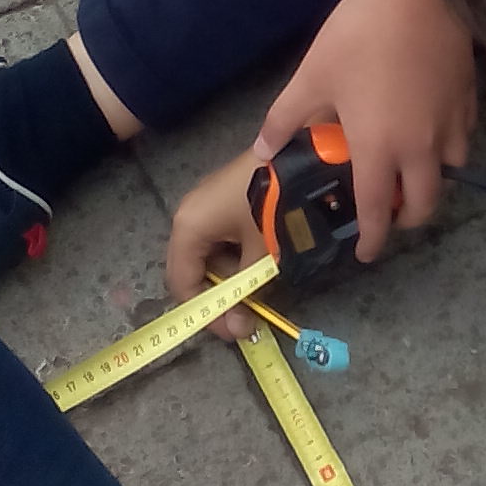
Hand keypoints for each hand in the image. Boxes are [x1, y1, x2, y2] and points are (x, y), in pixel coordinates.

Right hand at [165, 149, 270, 331]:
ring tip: (260, 288)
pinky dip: (237, 255)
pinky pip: (221, 236)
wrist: (303, 154)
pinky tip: (260, 262)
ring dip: (230, 276)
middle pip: (191, 269)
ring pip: (208, 254)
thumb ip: (245, 290)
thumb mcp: (262, 253)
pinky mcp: (224, 196)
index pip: (182, 284)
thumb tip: (240, 324)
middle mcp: (188, 214)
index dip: (206, 314)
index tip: (235, 331)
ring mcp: (205, 202)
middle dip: (219, 296)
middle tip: (248, 315)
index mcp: (188, 227)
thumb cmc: (277, 204)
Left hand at [256, 0, 476, 261]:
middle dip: (406, 219)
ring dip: (429, 184)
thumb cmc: (361, 34)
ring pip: (449, 174)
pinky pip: (460, 140)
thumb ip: (286, 118)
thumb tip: (262, 151)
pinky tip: (430, 131)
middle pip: (424, 206)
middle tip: (388, 214)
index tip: (366, 255)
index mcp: (379, 149)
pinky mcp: (468, 99)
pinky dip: (446, 150)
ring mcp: (451, 124)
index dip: (373, 240)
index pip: (378, 213)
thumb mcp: (313, 76)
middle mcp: (421, 148)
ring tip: (410, 172)